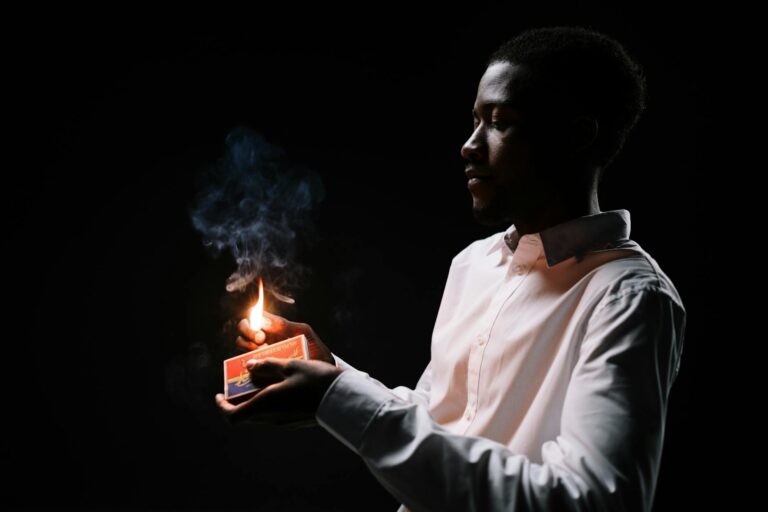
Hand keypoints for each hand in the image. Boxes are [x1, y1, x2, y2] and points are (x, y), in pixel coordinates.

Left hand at [215, 357, 342, 426]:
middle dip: (239, 398)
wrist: (343, 398)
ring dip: (255, 398)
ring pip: (260, 413)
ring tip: (264, 377)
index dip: (222, 406)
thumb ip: (267, 365)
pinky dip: (269, 401)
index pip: (232, 416)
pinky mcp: (293, 421)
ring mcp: (283, 422)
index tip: (220, 394)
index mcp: (265, 404)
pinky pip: (273, 413)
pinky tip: (280, 385)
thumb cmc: (316, 380)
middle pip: (245, 414)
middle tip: (243, 379)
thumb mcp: (290, 365)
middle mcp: (271, 417)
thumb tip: (249, 365)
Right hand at [236, 311, 334, 365]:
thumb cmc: (314, 348)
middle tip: (261, 339)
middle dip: (248, 331)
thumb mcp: (303, 333)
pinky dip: (249, 361)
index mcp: (273, 328)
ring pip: (241, 344)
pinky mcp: (259, 370)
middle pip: (243, 329)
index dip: (253, 319)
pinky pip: (245, 363)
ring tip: (263, 351)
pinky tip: (262, 364)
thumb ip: (286, 325)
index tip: (262, 325)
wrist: (321, 373)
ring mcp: (260, 354)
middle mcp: (264, 339)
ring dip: (247, 345)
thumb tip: (264, 320)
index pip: (253, 317)